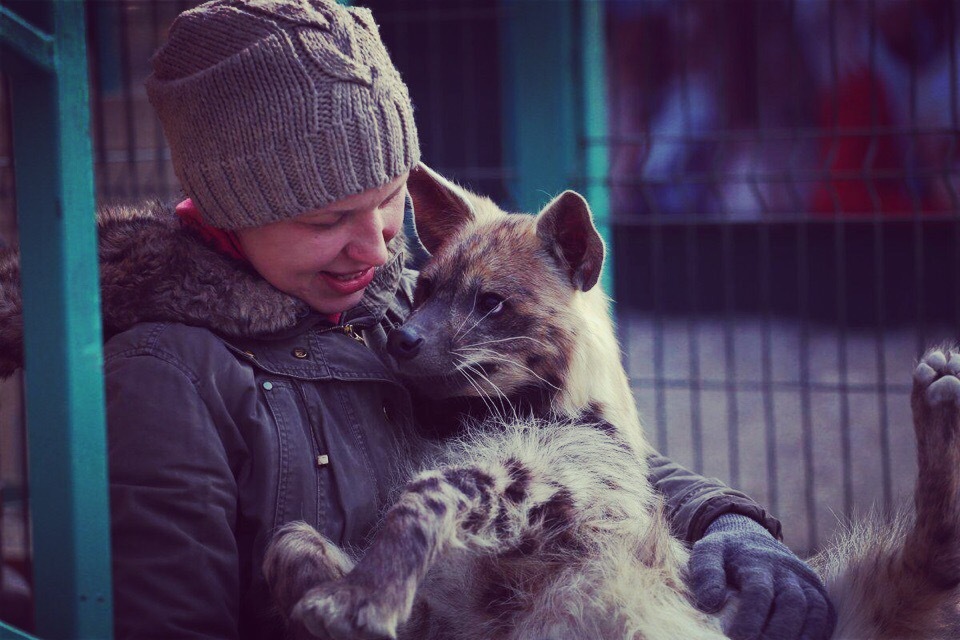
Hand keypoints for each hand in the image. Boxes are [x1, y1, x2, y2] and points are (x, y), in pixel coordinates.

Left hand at [689, 514, 835, 639]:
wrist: (752, 537)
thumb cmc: (726, 553)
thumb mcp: (708, 551)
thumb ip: (705, 572)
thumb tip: (710, 602)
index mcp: (756, 560)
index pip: (758, 590)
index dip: (751, 617)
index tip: (737, 636)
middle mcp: (785, 569)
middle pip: (792, 601)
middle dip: (779, 631)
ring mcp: (805, 579)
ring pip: (814, 608)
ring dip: (800, 636)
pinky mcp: (818, 591)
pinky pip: (826, 614)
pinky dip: (817, 633)